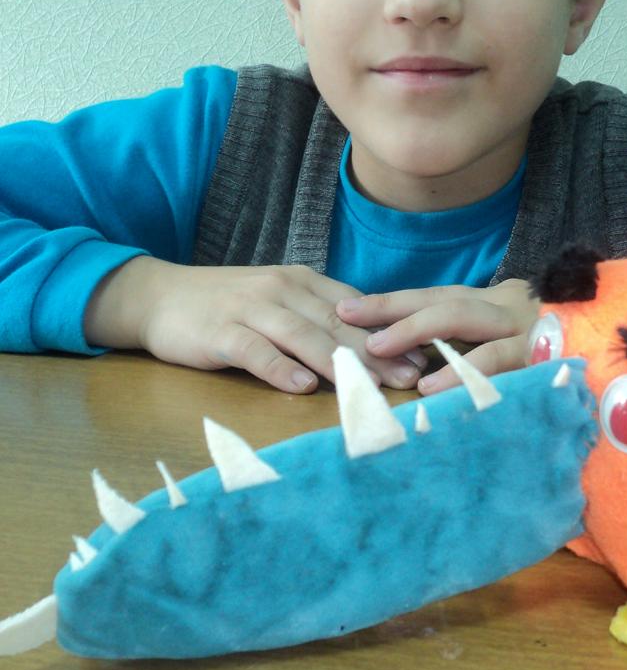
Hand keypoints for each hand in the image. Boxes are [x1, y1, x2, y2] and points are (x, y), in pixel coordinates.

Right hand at [83, 257, 426, 393]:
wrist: (157, 297)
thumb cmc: (226, 306)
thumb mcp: (278, 302)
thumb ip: (317, 317)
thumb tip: (371, 345)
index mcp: (301, 281)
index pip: (355, 308)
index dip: (390, 332)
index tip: (425, 355)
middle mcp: (281, 290)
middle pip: (337, 324)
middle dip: (379, 352)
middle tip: (412, 378)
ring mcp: (250, 309)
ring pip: (303, 336)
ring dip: (340, 363)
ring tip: (371, 387)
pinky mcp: (221, 332)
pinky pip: (255, 351)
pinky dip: (279, 369)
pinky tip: (302, 387)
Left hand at [335, 278, 539, 394]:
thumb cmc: (564, 353)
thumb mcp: (514, 345)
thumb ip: (477, 351)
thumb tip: (424, 369)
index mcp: (496, 304)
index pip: (435, 297)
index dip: (390, 304)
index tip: (344, 310)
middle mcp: (507, 307)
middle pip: (439, 299)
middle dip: (390, 309)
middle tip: (344, 320)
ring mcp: (526, 326)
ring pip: (462, 319)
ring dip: (415, 332)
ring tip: (374, 352)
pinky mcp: (543, 351)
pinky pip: (497, 360)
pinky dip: (460, 373)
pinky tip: (430, 388)